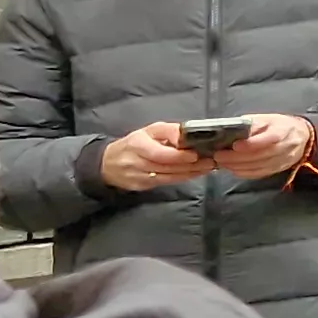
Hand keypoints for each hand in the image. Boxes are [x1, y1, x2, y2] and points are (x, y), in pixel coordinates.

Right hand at [102, 121, 218, 191]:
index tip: (196, 154)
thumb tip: (187, 136)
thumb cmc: (133, 144)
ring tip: (206, 168)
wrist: (107, 164)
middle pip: (167, 167)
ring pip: (168, 177)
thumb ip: (169, 131)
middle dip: (191, 165)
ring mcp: (137, 177)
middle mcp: (136, 162)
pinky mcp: (141, 186)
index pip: (160, 154)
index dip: (179, 156)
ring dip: (190, 173)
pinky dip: (181, 178)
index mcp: (137, 145)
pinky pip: (165, 182)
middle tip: (210, 161)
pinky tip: (193, 174)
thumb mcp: (149, 130)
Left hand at [208, 112, 317, 180]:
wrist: (300, 136)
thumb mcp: (267, 118)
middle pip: (261, 155)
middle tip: (219, 156)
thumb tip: (232, 132)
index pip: (271, 138)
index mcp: (284, 130)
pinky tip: (232, 168)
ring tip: (221, 162)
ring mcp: (283, 160)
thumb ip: (252, 125)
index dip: (252, 144)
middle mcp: (286, 146)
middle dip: (237, 157)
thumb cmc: (278, 125)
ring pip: (259, 167)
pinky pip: (259, 174)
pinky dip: (243, 172)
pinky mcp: (278, 169)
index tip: (235, 145)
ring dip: (237, 166)